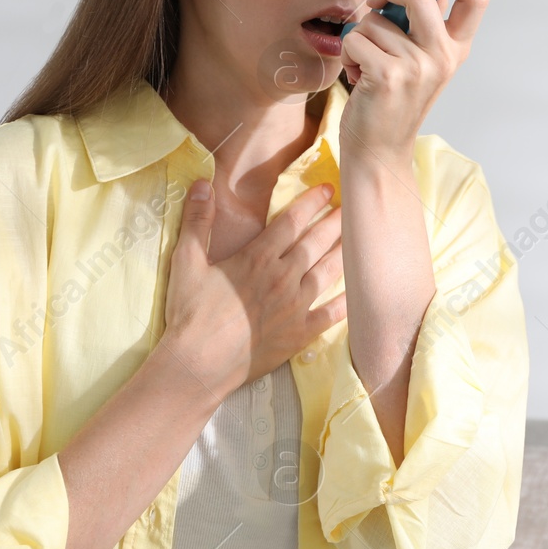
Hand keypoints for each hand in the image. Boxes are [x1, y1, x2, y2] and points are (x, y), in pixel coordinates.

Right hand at [159, 179, 346, 402]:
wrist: (199, 364)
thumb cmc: (190, 314)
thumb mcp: (186, 262)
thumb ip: (197, 222)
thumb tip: (201, 184)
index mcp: (258, 257)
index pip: (292, 221)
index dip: (311, 202)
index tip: (327, 189)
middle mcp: (283, 277)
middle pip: (316, 242)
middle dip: (334, 222)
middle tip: (352, 207)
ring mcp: (296, 306)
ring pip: (328, 271)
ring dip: (345, 252)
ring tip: (361, 238)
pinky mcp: (301, 333)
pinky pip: (332, 314)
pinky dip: (348, 301)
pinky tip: (360, 290)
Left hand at [338, 0, 488, 160]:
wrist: (379, 150)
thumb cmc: (392, 100)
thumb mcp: (420, 59)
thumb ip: (423, 21)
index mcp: (457, 48)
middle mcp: (443, 56)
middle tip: (376, 2)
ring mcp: (418, 67)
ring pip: (375, 19)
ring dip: (360, 35)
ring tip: (366, 62)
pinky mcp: (388, 76)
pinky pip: (356, 38)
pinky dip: (347, 52)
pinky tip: (357, 74)